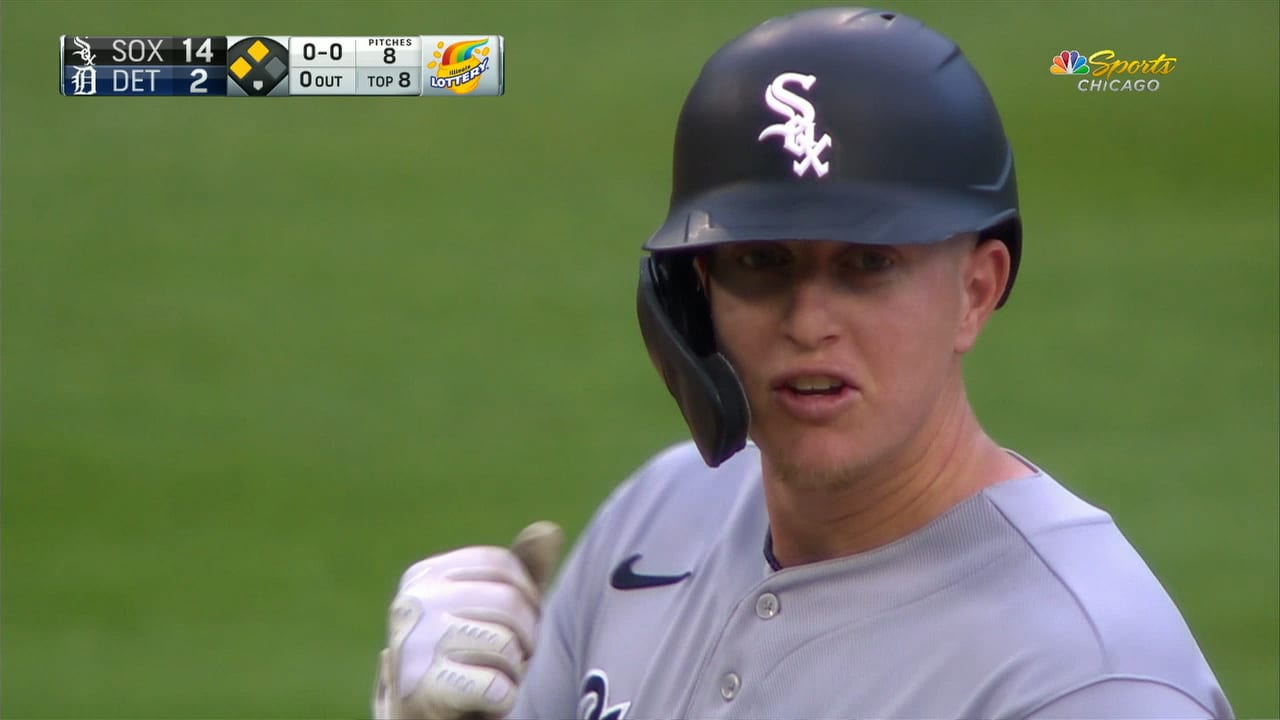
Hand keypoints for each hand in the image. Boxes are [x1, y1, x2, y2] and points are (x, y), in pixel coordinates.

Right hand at [374, 521, 563, 719]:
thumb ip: (519, 571)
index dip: (527, 595)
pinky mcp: (422, 690)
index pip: (501, 565)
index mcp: (423, 576)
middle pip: (508, 602)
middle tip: (514, 657)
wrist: (426, 718)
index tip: (518, 622)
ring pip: (505, 645)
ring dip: (515, 669)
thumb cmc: (469, 656)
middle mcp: (411, 604)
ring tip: (496, 676)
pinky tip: (486, 701)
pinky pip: (497, 687)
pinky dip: (504, 699)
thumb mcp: (491, 609)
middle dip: (526, 635)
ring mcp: (413, 645)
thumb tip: (549, 530)